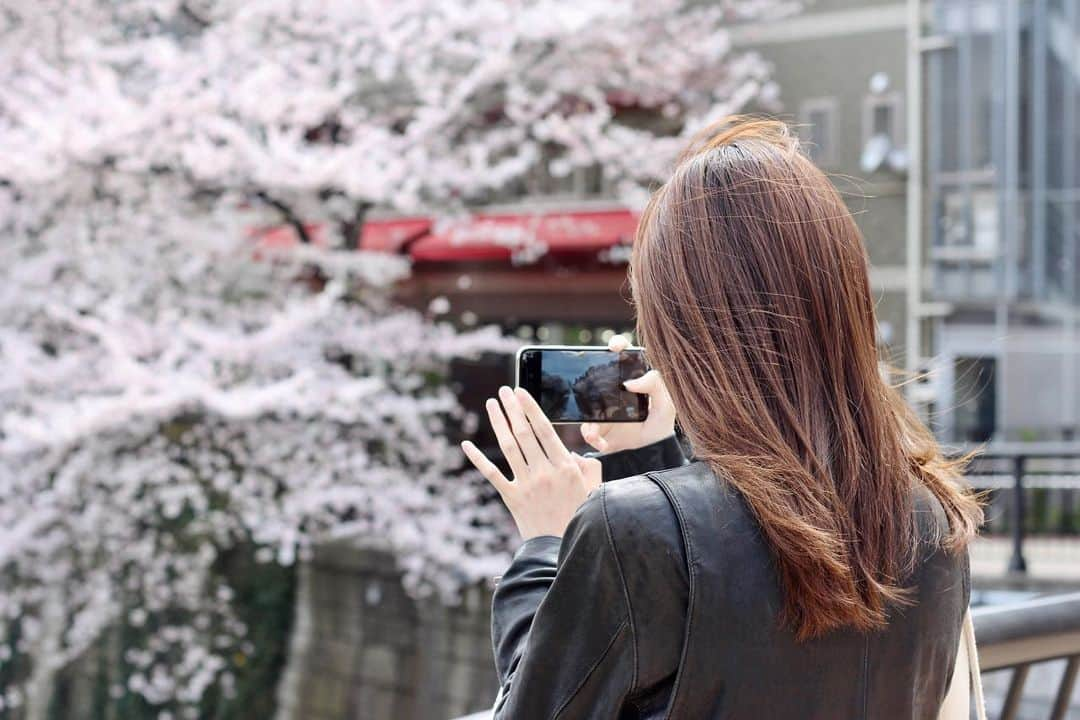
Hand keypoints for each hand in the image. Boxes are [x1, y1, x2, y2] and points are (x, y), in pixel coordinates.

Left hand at [462, 385, 601, 539]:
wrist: (561, 548)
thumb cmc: (580, 516)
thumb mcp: (594, 488)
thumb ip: (588, 465)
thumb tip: (574, 451)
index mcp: (565, 467)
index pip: (544, 430)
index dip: (531, 408)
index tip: (521, 391)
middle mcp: (544, 472)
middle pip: (524, 433)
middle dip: (513, 408)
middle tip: (504, 390)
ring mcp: (526, 485)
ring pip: (509, 447)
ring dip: (499, 422)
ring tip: (493, 404)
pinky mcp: (511, 498)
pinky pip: (491, 474)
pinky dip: (477, 459)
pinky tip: (466, 444)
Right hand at [580, 334, 675, 453]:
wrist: (651, 456)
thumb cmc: (660, 427)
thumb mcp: (666, 405)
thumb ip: (655, 385)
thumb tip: (630, 381)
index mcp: (635, 381)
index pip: (626, 357)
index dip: (618, 345)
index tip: (614, 347)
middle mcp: (616, 392)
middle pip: (599, 374)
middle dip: (590, 373)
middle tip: (590, 378)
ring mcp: (604, 409)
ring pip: (587, 404)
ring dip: (589, 417)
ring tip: (595, 432)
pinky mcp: (598, 427)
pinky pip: (587, 427)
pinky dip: (591, 435)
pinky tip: (601, 442)